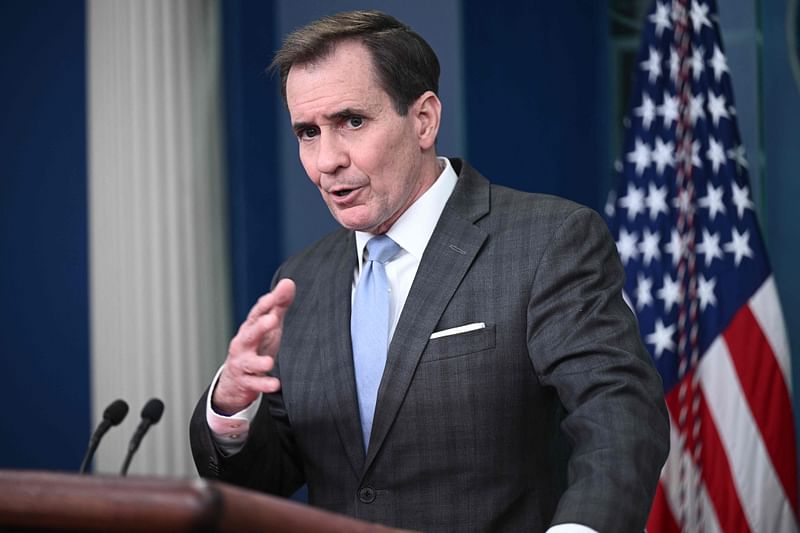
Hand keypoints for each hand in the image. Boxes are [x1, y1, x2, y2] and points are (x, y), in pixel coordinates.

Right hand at [212, 278, 295, 414]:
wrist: (234, 380)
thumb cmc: (256, 346)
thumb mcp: (268, 326)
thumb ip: (278, 305)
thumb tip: (288, 282)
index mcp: (250, 328)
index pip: (256, 314)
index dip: (265, 305)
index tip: (274, 297)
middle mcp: (243, 344)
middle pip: (250, 334)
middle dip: (260, 327)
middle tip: (272, 320)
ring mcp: (242, 363)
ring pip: (248, 362)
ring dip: (258, 362)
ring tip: (269, 362)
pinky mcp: (245, 382)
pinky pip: (254, 384)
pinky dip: (263, 384)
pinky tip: (275, 384)